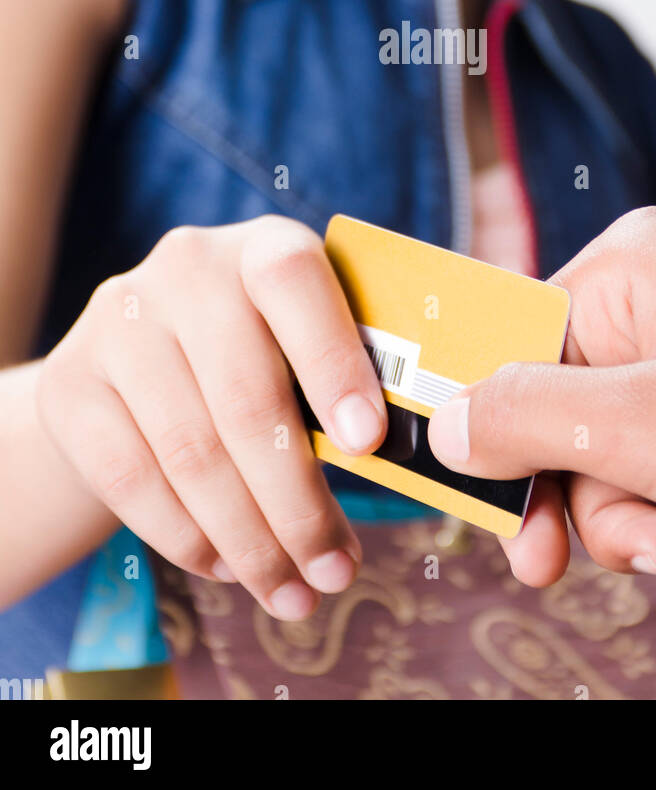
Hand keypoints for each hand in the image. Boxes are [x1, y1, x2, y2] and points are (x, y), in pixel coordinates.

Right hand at [37, 216, 387, 619]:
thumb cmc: (261, 353)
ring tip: (293, 592)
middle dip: (299, 505)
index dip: (333, 363)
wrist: (136, 355)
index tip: (369, 445)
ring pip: (191, 454)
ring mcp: (119, 323)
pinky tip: (230, 569)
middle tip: (336, 572)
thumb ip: (349, 379)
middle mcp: (186, 269)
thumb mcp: (303, 342)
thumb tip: (400, 463)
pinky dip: (189, 539)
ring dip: (250, 541)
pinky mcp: (70, 384)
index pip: (294, 285)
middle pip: (246, 400)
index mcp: (263, 247)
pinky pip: (133, 481)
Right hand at [428, 208, 655, 624]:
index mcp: (627, 272)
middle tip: (653, 558)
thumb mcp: (647, 431)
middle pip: (580, 419)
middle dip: (614, 511)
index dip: (505, 450)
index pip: (518, 353)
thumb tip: (440, 420)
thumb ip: (529, 422)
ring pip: (642, 458)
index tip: (514, 537)